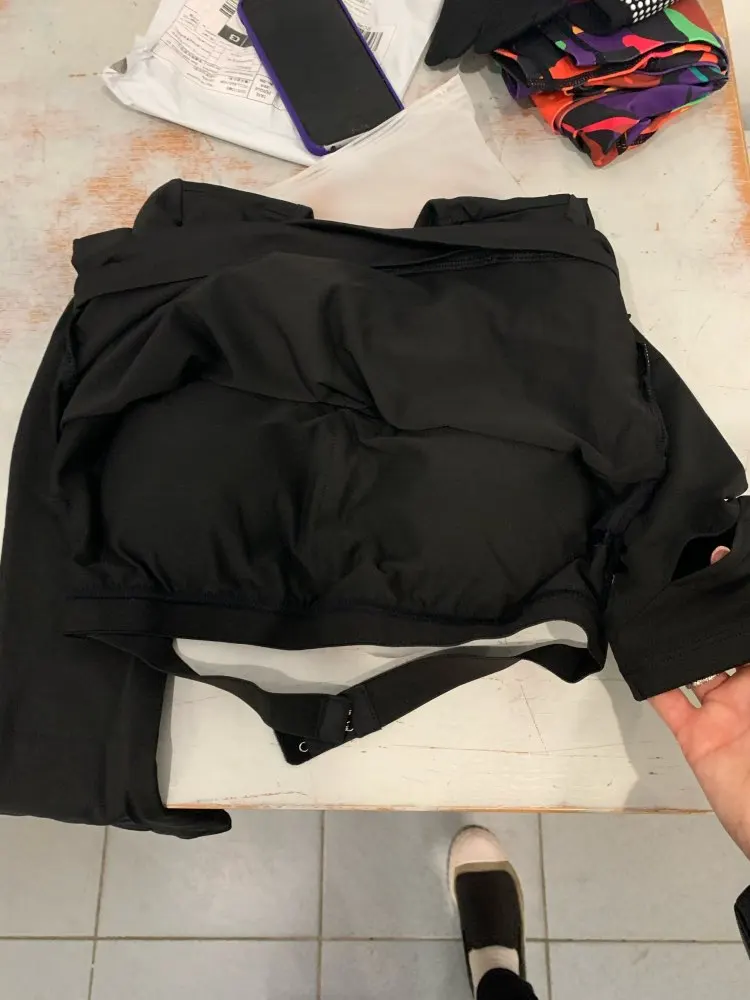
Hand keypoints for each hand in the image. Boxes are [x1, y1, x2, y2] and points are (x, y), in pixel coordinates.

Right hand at [650, 546, 749, 858]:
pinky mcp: (695, 733)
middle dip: (711, 613)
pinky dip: (652, 679)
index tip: (725, 562)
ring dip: (679, 640)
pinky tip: (637, 650)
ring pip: (695, 665)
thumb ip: (746, 658)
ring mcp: (722, 712)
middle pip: (726, 643)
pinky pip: (668, 699)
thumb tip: (740, 629)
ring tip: (660, 603)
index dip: (742, 599)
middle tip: (687, 575)